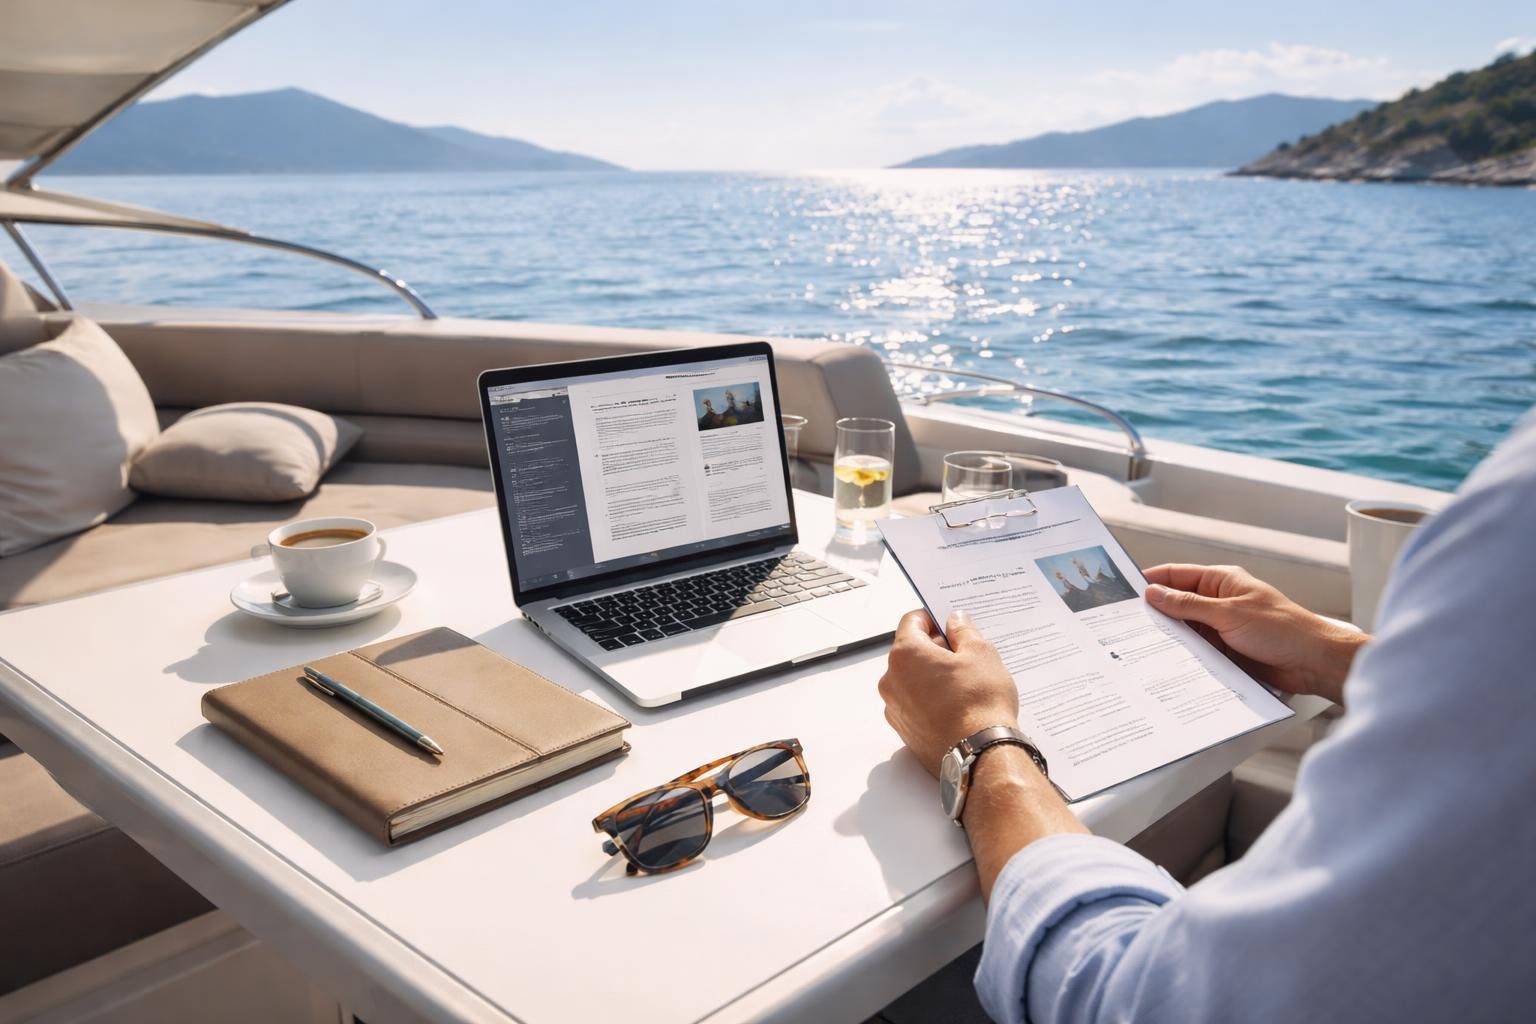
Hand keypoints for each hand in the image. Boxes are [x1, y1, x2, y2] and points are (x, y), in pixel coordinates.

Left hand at [877, 608, 1020, 776]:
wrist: (981, 755)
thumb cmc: (980, 702)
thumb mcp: (980, 653)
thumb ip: (963, 631)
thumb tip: (954, 620)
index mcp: (905, 655)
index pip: (912, 621)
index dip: (933, 618)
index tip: (950, 625)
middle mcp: (891, 681)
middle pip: (910, 652)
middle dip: (935, 649)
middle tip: (965, 656)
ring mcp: (895, 709)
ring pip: (912, 680)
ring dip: (932, 676)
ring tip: (964, 684)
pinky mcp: (904, 731)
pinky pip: (915, 704)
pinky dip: (930, 700)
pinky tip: (957, 706)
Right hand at [1144, 564, 1366, 704]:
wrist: (1314, 663)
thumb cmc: (1284, 629)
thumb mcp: (1229, 613)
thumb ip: (1189, 605)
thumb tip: (1155, 593)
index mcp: (1223, 581)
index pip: (1178, 575)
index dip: (1152, 581)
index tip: (1125, 591)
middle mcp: (1220, 602)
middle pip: (1178, 604)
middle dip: (1156, 613)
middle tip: (1126, 624)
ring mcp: (1222, 628)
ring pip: (1185, 631)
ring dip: (1170, 638)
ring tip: (1140, 646)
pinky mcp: (1226, 652)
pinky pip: (1197, 652)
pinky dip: (1184, 656)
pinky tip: (1167, 662)